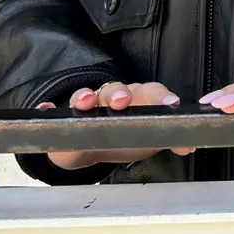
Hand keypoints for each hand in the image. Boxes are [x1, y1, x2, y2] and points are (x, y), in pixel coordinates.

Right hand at [35, 81, 191, 170]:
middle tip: (121, 101)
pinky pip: (54, 111)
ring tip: (83, 102)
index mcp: (138, 98)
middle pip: (116, 89)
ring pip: (86, 95)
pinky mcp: (65, 118)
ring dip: (84, 96)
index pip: (151, 92)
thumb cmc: (126, 134)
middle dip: (119, 93)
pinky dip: (49, 109)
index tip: (170, 104)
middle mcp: (113, 97)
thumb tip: (188, 144)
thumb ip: (170, 140)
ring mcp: (88, 106)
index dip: (161, 97)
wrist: (97, 142)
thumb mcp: (149, 138)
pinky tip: (46, 110)